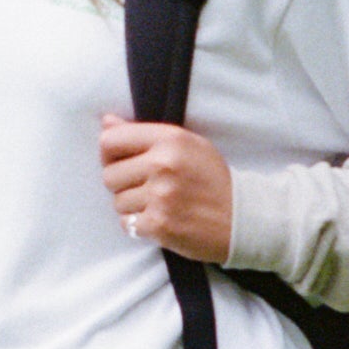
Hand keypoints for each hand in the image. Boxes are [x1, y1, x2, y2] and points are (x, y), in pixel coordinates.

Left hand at [99, 115, 233, 260]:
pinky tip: (160, 219)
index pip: (110, 140)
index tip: (120, 161)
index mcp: (170, 139)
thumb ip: (144, 133)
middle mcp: (163, 165)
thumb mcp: (187, 144)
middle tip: (146, 188)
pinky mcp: (160, 225)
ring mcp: (161, 196)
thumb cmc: (212, 179)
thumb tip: (106, 122)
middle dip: (122, 184)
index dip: (109, 153)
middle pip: (109, 175)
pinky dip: (140, 225)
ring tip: (158, 204)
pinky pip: (127, 224)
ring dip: (132, 206)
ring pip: (118, 202)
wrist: (242, 218)